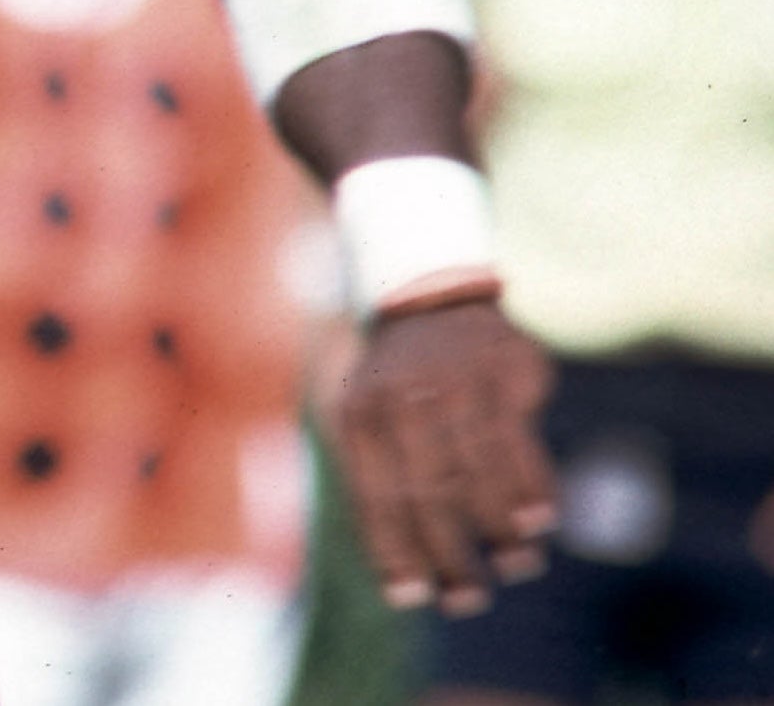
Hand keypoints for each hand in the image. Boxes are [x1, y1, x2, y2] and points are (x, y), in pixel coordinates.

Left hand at [331, 298, 556, 614]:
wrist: (430, 298)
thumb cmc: (396, 383)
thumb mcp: (368, 418)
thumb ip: (382, 481)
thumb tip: (399, 575)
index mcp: (359, 414)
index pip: (375, 496)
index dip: (393, 551)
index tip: (411, 598)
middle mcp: (403, 399)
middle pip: (429, 495)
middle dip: (449, 557)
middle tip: (468, 601)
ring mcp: (455, 384)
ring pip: (480, 474)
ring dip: (499, 531)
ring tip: (515, 567)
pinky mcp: (503, 374)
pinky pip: (520, 444)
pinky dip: (532, 489)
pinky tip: (541, 522)